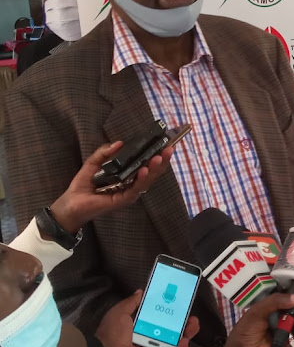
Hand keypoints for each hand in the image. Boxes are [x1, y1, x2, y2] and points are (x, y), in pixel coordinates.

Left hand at [49, 141, 173, 232]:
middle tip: (169, 148)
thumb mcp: (94, 163)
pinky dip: (141, 180)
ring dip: (154, 169)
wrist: (71, 203)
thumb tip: (119, 143)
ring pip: (147, 181)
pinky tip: (144, 170)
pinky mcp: (123, 200)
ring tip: (159, 158)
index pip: (147, 165)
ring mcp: (129, 194)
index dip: (157, 155)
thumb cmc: (83, 185)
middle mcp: (132, 185)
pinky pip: (135, 190)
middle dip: (161, 161)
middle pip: (152, 173)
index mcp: (128, 177)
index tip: (166, 144)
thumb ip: (105, 152)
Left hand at [96, 290, 198, 346]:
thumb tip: (140, 291)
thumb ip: (132, 302)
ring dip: (187, 333)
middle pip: (171, 328)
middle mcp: (149, 336)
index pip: (159, 317)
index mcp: (140, 325)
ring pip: (176, 341)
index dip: (170, 310)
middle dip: (183, 321)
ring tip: (193, 324)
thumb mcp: (120, 312)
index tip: (179, 303)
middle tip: (191, 315)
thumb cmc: (112, 333)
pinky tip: (184, 340)